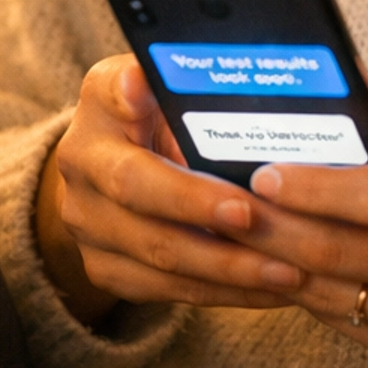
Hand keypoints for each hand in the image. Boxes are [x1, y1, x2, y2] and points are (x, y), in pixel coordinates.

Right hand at [36, 55, 303, 324]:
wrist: (121, 170)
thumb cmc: (172, 117)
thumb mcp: (179, 84)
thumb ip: (206, 79)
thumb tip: (280, 75)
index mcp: (102, 102)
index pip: (112, 91)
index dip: (128, 93)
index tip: (145, 89)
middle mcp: (80, 162)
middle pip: (135, 189)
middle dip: (197, 206)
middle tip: (254, 216)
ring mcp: (86, 222)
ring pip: (156, 252)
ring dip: (226, 266)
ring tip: (287, 271)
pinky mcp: (104, 268)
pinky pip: (169, 289)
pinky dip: (225, 293)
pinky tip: (273, 291)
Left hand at [240, 73, 367, 367]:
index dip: (317, 189)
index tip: (266, 174)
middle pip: (345, 251)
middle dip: (277, 228)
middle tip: (226, 204)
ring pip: (337, 294)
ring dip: (279, 265)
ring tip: (236, 234)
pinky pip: (347, 324)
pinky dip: (307, 295)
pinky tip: (277, 266)